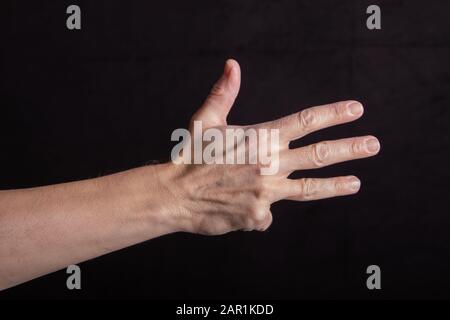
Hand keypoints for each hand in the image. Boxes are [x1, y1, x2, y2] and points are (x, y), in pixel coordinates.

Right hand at [163, 59, 380, 234]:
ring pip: (309, 189)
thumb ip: (224, 93)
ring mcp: (267, 192)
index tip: (355, 110)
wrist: (175, 195)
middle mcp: (269, 164)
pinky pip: (267, 213)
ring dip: (336, 185)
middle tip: (373, 144)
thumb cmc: (190, 157)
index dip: (333, 114)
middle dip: (349, 148)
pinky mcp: (259, 215)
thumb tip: (232, 65)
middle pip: (319, 155)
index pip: (305, 122)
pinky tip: (242, 205)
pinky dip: (260, 208)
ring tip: (356, 182)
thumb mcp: (206, 121)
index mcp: (260, 138)